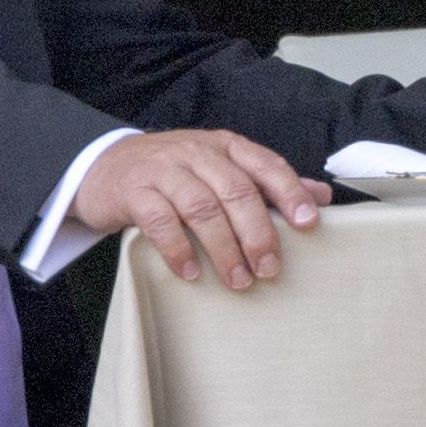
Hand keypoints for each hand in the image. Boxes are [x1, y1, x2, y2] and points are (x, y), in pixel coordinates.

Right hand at [74, 127, 325, 292]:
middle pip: (236, 191)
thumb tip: (321, 196)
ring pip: (202, 208)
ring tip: (238, 280)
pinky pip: (160, 220)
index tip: (309, 223)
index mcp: (226, 146)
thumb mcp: (220, 168)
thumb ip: (266, 182)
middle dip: (258, 232)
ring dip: (224, 248)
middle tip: (270, 268)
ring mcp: (164, 170)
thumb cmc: (174, 172)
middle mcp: (198, 153)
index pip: (266, 165)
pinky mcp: (134, 191)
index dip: (290, 193)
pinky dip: (178, 249)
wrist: (104, 165)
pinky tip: (191, 272)